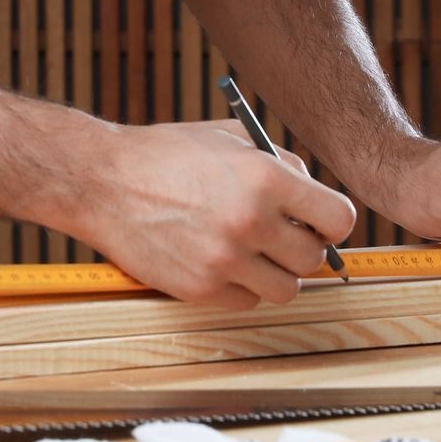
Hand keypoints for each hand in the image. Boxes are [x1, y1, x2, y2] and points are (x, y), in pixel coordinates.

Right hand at [72, 120, 355, 308]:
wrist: (102, 182)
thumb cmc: (166, 155)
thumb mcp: (230, 139)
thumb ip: (280, 164)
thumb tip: (314, 194)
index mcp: (265, 179)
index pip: (338, 219)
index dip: (333, 223)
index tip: (321, 224)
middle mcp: (250, 222)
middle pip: (314, 259)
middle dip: (303, 248)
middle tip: (281, 237)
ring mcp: (225, 261)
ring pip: (286, 289)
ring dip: (276, 274)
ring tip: (254, 254)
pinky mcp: (200, 289)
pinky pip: (247, 303)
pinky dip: (242, 289)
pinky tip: (223, 264)